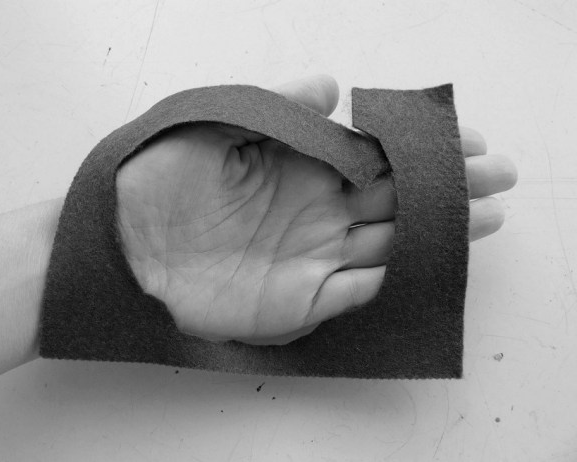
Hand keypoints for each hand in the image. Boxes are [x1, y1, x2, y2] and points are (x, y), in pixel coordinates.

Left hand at [116, 75, 516, 344]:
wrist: (122, 244)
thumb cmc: (161, 176)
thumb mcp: (215, 123)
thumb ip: (277, 106)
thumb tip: (333, 85)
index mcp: (299, 167)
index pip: (374, 156)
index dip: (419, 148)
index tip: (464, 139)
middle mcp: (314, 211)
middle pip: (393, 199)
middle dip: (445, 187)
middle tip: (498, 177)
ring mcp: (310, 258)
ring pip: (387, 243)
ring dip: (435, 231)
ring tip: (486, 217)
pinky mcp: (299, 301)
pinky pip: (357, 291)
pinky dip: (394, 278)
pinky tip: (432, 263)